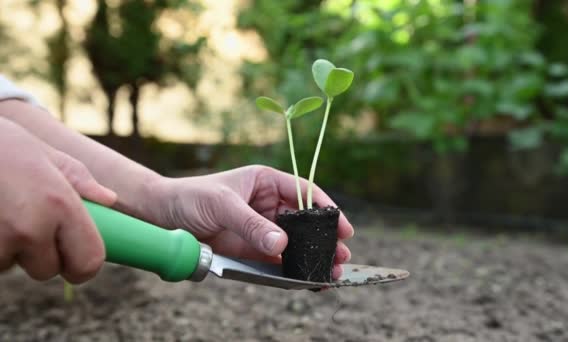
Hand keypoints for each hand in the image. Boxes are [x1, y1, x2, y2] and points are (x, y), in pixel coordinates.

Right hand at [0, 117, 115, 282]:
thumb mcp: (47, 156)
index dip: (82, 265)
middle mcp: (32, 226)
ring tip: (2, 211)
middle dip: (40, 254)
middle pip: (48, 270)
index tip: (72, 258)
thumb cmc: (4, 145)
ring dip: (9, 249)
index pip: (88, 262)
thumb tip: (109, 200)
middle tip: (27, 221)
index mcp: (61, 205)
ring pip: (12, 266)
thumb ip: (80, 181)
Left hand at [148, 165, 353, 278]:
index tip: (342, 226)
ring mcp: (260, 228)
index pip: (303, 192)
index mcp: (265, 182)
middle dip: (324, 238)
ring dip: (311, 257)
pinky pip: (275, 260)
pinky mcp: (250, 250)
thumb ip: (252, 225)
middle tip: (342, 255)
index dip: (325, 208)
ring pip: (293, 243)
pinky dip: (291, 270)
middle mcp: (267, 204)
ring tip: (330, 272)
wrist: (160, 217)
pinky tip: (305, 279)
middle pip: (304, 221)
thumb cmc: (190, 197)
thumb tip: (282, 243)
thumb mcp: (223, 206)